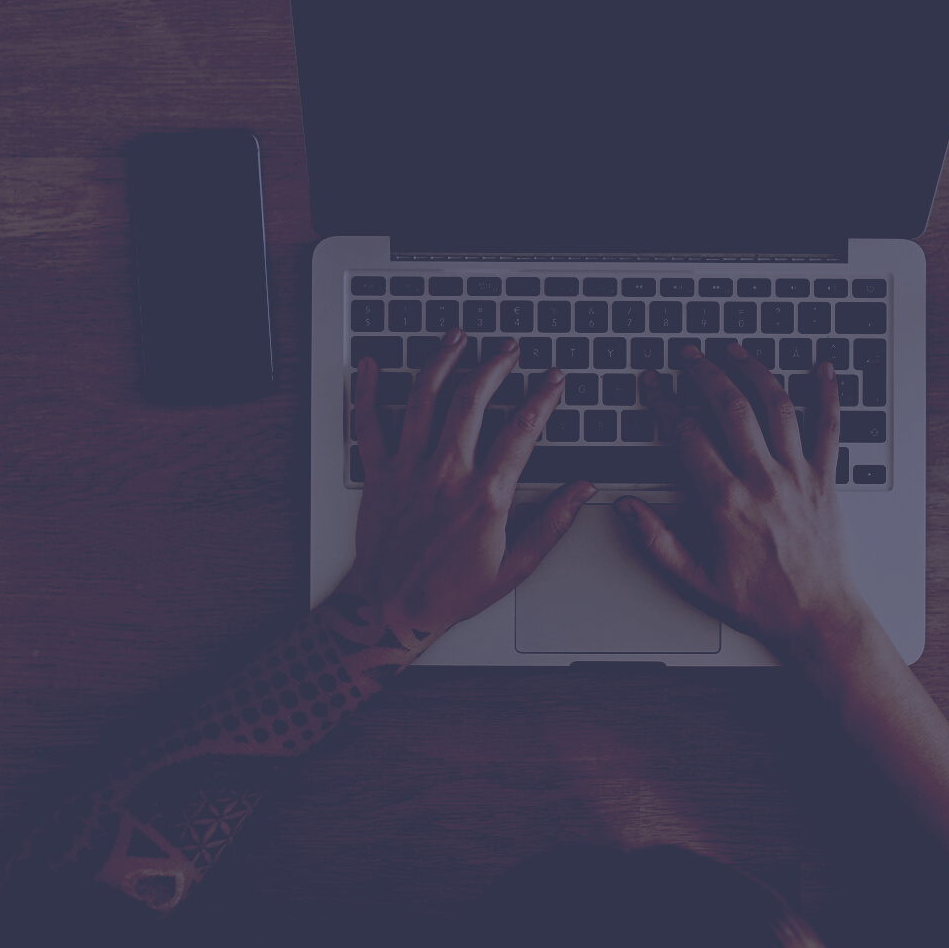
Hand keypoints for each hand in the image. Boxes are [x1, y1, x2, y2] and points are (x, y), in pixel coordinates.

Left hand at [344, 330, 592, 638]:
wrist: (392, 610)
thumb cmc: (451, 593)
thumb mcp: (515, 567)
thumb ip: (552, 523)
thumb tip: (583, 490)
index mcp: (485, 496)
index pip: (522, 431)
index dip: (543, 398)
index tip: (555, 380)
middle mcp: (446, 473)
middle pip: (472, 401)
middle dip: (495, 365)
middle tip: (509, 348)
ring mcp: (409, 469)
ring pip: (424, 399)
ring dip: (442, 361)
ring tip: (458, 337)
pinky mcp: (379, 474)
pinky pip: (368, 423)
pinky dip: (366, 391)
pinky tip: (370, 365)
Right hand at [612, 345, 867, 655]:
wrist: (818, 617)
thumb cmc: (761, 602)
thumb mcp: (696, 580)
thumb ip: (657, 542)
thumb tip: (627, 509)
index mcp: (725, 502)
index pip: (686, 435)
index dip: (664, 403)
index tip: (651, 384)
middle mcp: (763, 480)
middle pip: (730, 408)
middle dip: (704, 373)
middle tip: (688, 355)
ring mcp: (798, 475)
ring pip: (776, 407)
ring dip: (753, 371)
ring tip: (733, 350)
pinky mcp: (826, 479)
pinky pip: (829, 428)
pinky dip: (828, 394)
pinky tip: (823, 368)